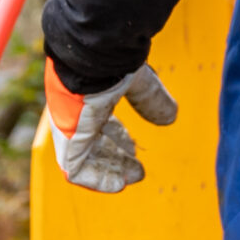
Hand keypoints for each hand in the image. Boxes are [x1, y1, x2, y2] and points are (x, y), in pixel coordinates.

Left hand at [44, 58, 177, 193]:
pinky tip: (117, 185)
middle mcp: (75, 113)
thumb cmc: (111, 60)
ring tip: (127, 180)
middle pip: (93, 143)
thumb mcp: (138, 81)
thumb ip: (152, 99)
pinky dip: (96, 180)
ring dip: (108, 171)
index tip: (134, 150)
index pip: (99, 124)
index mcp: (88, 97)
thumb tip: (171, 116)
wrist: (90, 54)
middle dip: (115, 159)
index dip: (118, 139)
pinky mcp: (68, 139)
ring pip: (85, 158)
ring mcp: (69, 126)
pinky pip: (75, 169)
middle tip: (137, 172)